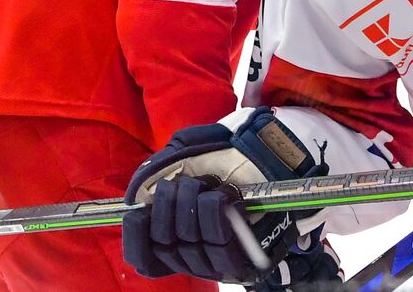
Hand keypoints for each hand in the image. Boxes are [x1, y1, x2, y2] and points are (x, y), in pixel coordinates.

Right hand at [121, 108, 330, 283]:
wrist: (276, 154)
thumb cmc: (232, 153)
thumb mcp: (190, 151)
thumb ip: (161, 168)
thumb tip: (138, 194)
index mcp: (179, 237)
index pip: (146, 258)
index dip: (136, 239)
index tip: (137, 212)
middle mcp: (196, 256)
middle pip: (165, 247)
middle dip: (167, 208)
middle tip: (184, 183)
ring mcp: (221, 262)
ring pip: (190, 247)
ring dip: (192, 208)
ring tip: (208, 185)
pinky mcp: (247, 260)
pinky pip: (220, 246)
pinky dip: (214, 216)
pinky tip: (220, 198)